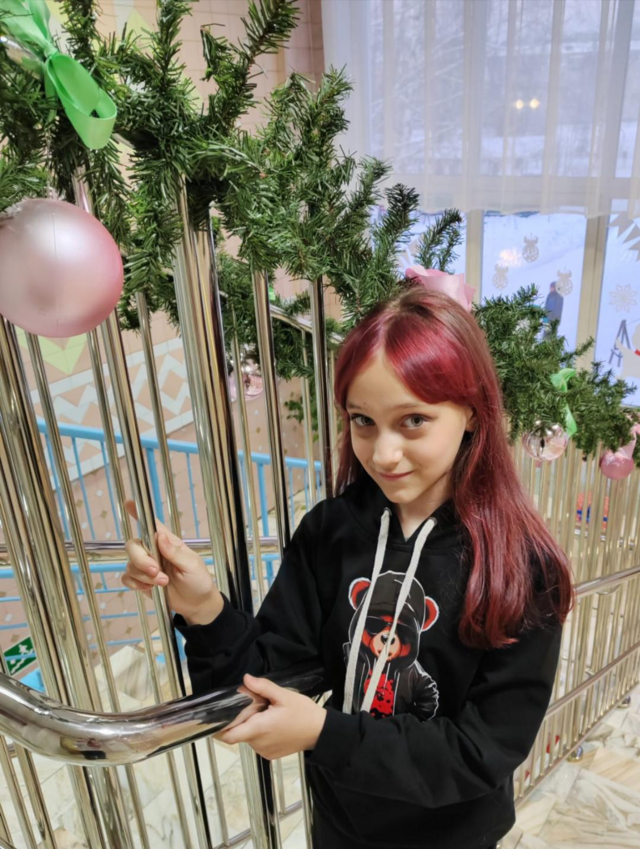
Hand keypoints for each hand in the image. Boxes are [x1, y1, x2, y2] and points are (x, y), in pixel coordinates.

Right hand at [121, 500, 223, 624]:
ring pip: (130, 564)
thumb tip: (161, 536)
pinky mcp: (141, 580)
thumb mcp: (191, 565)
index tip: (129, 503)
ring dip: (143, 576)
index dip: (139, 513)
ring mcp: (146, 566)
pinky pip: (127, 578)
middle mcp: (154, 551)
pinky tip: (149, 588)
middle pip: (133, 546)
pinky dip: (135, 584)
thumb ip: (175, 553)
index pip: (152, 525)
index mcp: (168, 542)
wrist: (196, 603)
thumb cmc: (198, 579)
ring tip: (162, 583)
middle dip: (141, 560)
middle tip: (156, 572)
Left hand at [216, 674, 326, 758]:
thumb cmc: (302, 712)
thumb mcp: (284, 696)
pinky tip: (273, 724)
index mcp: (259, 728)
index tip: (215, 718)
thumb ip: (263, 687)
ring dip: (252, 726)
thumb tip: (245, 679)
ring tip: (266, 714)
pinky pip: (258, 743)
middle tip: (254, 705)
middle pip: (239, 733)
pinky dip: (260, 733)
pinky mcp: (270, 755)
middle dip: (242, 719)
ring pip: (249, 737)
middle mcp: (258, 743)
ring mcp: (264, 751)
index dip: (219, 729)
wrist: (320, 732)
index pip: (229, 736)